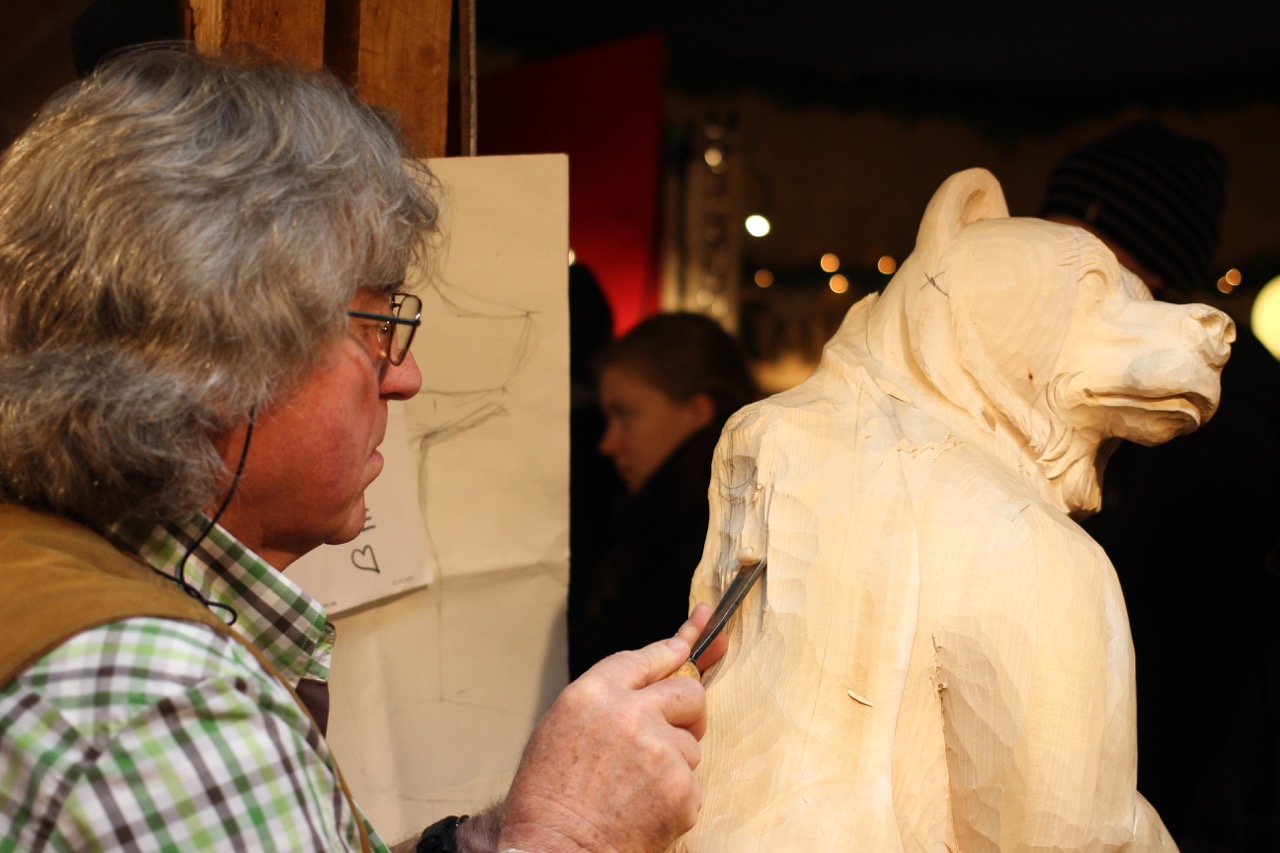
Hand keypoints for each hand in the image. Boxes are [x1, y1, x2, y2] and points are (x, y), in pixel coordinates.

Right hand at [497, 604, 723, 852]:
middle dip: (687, 710)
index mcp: (593, 694)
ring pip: (691, 744)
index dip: (671, 652)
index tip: (688, 644)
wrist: (551, 852)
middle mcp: (629, 713)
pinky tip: (643, 812)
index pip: (645, 659)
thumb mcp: (560, 729)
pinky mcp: (679, 787)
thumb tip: (642, 684)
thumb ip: (603, 700)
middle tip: (673, 735)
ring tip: (633, 790)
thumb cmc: (547, 800)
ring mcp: (658, 749)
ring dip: (674, 764)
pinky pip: (693, 785)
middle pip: (688, 691)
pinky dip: (675, 801)